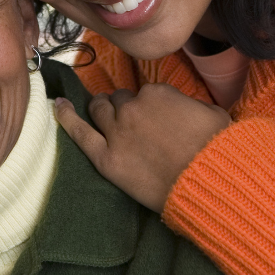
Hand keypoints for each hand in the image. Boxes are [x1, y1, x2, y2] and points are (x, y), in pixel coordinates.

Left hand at [55, 84, 230, 211]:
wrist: (207, 181)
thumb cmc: (216, 149)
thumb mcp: (212, 114)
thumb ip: (189, 105)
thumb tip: (185, 110)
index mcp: (157, 93)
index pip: (143, 94)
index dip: (147, 105)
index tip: (154, 117)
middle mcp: (132, 107)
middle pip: (118, 101)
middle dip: (123, 107)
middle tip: (131, 120)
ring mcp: (116, 132)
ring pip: (99, 110)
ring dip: (100, 109)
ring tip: (100, 112)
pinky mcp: (106, 158)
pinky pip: (80, 133)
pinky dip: (66, 117)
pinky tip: (58, 105)